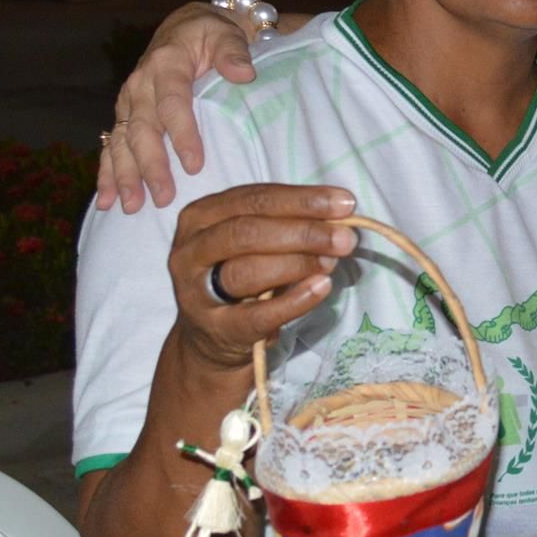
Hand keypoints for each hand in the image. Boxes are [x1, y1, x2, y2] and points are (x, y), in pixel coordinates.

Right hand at [95, 2, 258, 212]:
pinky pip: (110, 146)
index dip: (182, 134)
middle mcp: (140, 84)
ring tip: (132, 206)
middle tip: (164, 197)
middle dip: (151, 166)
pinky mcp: (124, 115)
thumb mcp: (226, 34)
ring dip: (124, 176)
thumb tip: (243, 73)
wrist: (186, 28)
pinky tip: (106, 200)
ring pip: (121, 142)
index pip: (172, 103)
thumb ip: (234, 52)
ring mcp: (128, 102)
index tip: (194, 165)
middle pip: (142, 129)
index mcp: (166, 64)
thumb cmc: (212, 35)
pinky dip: (106, 174)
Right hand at [166, 183, 357, 370]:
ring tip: (332, 262)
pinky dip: (294, 301)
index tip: (345, 203)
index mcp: (201, 216)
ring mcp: (196, 292)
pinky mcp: (216, 329)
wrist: (211, 337)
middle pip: (248, 232)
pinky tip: (321, 288)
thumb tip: (340, 214)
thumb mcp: (255, 243)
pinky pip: (257, 315)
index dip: (302, 199)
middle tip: (345, 238)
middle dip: (303, 232)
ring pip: (247, 270)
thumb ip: (288, 223)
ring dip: (298, 263)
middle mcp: (191, 250)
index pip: (254, 199)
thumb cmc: (239, 277)